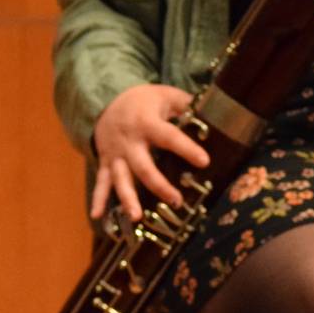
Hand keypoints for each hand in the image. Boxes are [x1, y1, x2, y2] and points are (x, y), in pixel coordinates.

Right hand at [89, 83, 209, 221]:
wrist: (106, 101)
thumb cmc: (143, 101)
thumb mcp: (165, 95)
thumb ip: (186, 104)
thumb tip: (216, 112)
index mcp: (146, 122)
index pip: (168, 136)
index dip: (185, 148)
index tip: (204, 161)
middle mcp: (129, 141)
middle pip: (142, 165)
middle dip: (158, 185)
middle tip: (177, 200)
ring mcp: (115, 154)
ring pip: (120, 178)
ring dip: (128, 198)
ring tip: (137, 217)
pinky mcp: (106, 163)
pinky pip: (101, 182)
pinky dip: (98, 200)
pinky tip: (96, 217)